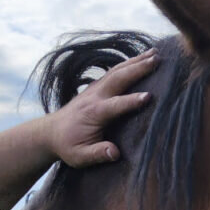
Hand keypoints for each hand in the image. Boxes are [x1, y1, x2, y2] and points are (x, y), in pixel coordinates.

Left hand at [45, 48, 159, 166]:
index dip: (132, 101)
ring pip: (118, 71)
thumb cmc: (68, 146)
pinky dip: (129, 64)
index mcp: (94, 113)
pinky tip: (142, 59)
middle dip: (138, 69)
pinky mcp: (97, 87)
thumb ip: (97, 154)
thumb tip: (115, 152)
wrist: (51, 132)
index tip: (149, 96)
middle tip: (158, 60)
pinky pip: (115, 72)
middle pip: (118, 78)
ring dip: (137, 61)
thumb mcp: (80, 156)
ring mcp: (95, 89)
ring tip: (155, 52)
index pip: (116, 105)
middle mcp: (95, 96)